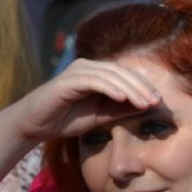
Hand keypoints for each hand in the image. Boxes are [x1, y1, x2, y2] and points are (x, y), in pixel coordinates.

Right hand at [12, 58, 161, 143]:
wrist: (33, 125)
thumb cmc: (64, 120)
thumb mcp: (99, 117)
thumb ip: (120, 110)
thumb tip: (146, 106)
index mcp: (96, 73)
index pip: (125, 76)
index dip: (143, 87)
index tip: (157, 103)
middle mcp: (87, 66)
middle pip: (122, 72)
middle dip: (141, 87)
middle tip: (156, 102)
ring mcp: (78, 71)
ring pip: (111, 75)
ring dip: (130, 89)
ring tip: (144, 103)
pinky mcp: (68, 79)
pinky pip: (95, 81)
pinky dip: (110, 88)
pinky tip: (122, 98)